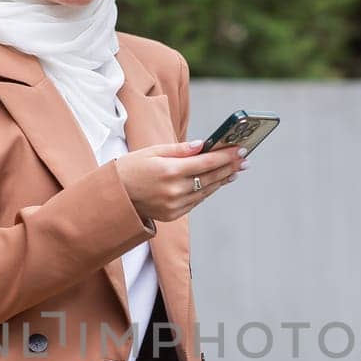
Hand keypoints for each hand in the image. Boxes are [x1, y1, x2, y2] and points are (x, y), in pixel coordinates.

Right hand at [115, 139, 245, 222]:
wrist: (115, 196)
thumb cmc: (132, 168)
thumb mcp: (152, 152)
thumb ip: (180, 150)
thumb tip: (203, 145)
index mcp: (169, 171)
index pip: (207, 163)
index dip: (226, 156)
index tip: (241, 150)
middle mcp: (174, 190)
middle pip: (211, 177)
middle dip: (230, 167)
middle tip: (245, 159)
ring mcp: (175, 205)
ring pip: (206, 191)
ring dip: (223, 180)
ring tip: (236, 170)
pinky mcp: (173, 214)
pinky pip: (197, 201)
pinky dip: (208, 190)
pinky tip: (217, 182)